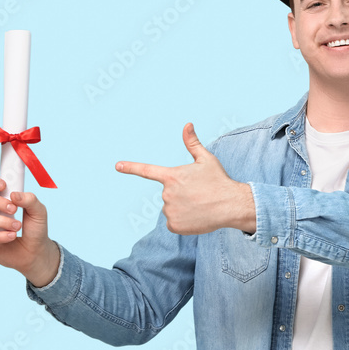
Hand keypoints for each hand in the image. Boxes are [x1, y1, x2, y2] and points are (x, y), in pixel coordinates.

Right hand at [0, 176, 60, 286]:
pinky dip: (0, 236)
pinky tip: (12, 237)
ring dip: (3, 221)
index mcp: (3, 199)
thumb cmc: (36, 229)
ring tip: (18, 227)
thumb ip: (30, 200)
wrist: (37, 252)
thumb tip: (14, 194)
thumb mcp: (39, 212)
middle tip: (14, 209)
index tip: (3, 185)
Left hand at [116, 123, 256, 234]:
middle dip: (180, 193)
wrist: (231, 205)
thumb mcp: (206, 159)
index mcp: (172, 176)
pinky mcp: (174, 225)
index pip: (147, 171)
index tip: (117, 165)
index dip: (131, 167)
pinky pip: (174, 222)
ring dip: (182, 207)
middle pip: (168, 193)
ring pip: (171, 208)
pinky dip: (183, 221)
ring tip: (199, 205)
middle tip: (198, 193)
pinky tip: (196, 217)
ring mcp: (169, 210)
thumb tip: (187, 124)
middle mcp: (167, 193)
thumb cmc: (218, 180)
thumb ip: (192, 143)